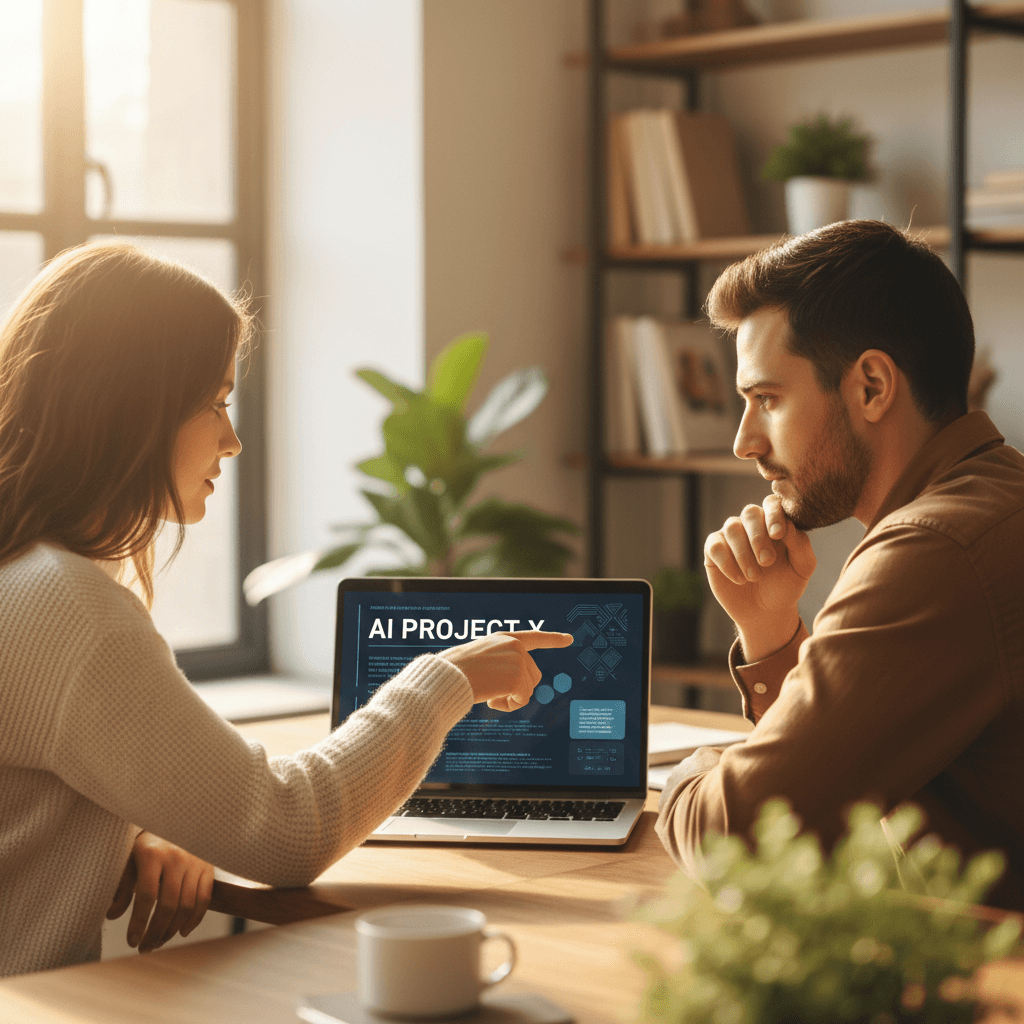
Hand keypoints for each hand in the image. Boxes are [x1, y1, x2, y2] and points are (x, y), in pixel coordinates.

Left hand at [107, 831, 214, 952]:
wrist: (174, 821)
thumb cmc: (147, 844)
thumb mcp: (129, 859)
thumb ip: (121, 886)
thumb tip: (112, 915)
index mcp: (152, 854)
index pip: (146, 896)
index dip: (139, 923)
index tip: (132, 942)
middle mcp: (176, 857)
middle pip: (168, 905)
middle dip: (156, 932)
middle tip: (145, 948)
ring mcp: (195, 861)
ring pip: (187, 905)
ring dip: (172, 930)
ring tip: (159, 941)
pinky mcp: (208, 866)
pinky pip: (204, 898)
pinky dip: (195, 919)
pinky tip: (182, 931)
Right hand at [439, 630, 573, 710]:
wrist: (446, 675)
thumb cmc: (454, 670)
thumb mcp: (477, 659)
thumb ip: (498, 664)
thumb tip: (511, 685)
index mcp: (503, 638)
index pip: (533, 637)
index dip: (552, 639)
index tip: (569, 639)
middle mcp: (515, 646)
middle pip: (532, 675)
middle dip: (517, 688)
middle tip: (492, 692)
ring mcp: (519, 660)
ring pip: (528, 689)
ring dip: (510, 698)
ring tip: (489, 694)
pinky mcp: (519, 677)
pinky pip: (522, 700)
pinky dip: (509, 706)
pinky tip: (492, 700)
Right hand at [703, 494, 815, 661]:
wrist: (765, 612)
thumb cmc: (786, 585)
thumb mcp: (802, 567)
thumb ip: (800, 544)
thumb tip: (786, 525)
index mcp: (775, 522)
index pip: (772, 504)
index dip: (774, 515)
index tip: (778, 535)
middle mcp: (752, 524)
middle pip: (750, 513)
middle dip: (758, 537)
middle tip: (767, 562)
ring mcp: (731, 536)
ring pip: (732, 528)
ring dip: (744, 554)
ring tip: (755, 577)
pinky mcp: (713, 551)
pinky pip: (715, 546)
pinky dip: (728, 563)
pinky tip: (739, 579)